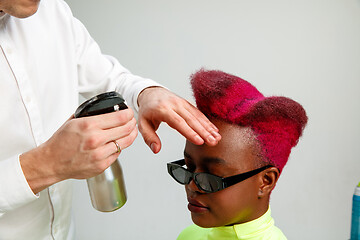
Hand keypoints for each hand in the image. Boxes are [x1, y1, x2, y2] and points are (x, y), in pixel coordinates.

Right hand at [20, 109, 137, 193]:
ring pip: (125, 142)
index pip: (120, 117)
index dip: (129, 114)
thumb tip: (107, 109)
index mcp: (89, 125)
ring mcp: (100, 154)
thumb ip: (91, 115)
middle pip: (127, 129)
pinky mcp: (101, 165)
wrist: (51, 162)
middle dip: (132, 123)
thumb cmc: (61, 142)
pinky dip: (119, 147)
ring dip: (130, 135)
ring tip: (130, 131)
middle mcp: (96, 140)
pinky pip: (117, 154)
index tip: (129, 112)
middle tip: (132, 121)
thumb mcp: (74, 121)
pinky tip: (117, 143)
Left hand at [137, 87, 220, 152]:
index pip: (178, 122)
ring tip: (216, 138)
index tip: (199, 141)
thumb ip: (149, 137)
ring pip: (197, 116)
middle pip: (191, 119)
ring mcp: (182, 103)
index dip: (190, 132)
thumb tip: (156, 149)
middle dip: (204, 132)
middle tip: (212, 142)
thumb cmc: (147, 109)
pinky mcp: (187, 103)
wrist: (151, 92)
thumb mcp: (143, 124)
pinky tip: (214, 130)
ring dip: (208, 127)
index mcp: (162, 109)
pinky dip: (207, 122)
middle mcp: (174, 105)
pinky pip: (198, 113)